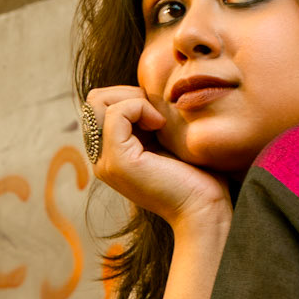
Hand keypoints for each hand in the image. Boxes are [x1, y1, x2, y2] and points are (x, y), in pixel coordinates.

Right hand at [84, 85, 232, 229]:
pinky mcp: (117, 161)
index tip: (160, 114)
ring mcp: (105, 161)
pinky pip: (116, 113)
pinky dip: (140, 107)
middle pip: (94, 99)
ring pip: (98, 101)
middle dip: (128, 93)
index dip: (130, 96)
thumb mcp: (167, 138)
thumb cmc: (197, 177)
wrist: (204, 209)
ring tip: (159, 120)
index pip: (100, 104)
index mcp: (111, 153)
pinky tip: (160, 125)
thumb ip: (150, 118)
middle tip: (158, 113)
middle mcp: (101, 158)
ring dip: (134, 100)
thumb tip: (146, 89)